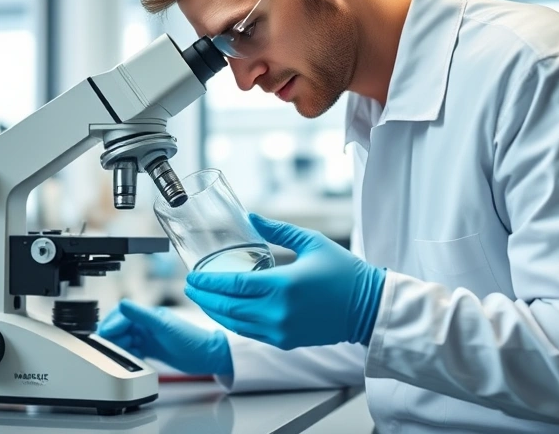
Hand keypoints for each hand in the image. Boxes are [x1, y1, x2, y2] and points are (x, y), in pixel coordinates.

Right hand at [97, 300, 232, 375]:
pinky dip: (127, 355)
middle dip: (112, 337)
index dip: (112, 325)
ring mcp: (148, 336)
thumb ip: (142, 315)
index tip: (104, 336)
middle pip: (120, 327)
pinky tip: (128, 359)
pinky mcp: (151, 349)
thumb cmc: (191, 339)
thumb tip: (123, 304)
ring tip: (120, 354)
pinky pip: (132, 350)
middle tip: (108, 347)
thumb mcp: (164, 326)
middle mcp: (147, 324)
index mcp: (149, 314)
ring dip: (119, 347)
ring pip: (124, 339)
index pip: (122, 315)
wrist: (207, 357)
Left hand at [185, 214, 385, 349]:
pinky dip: (232, 322)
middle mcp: (278, 312)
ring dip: (214, 311)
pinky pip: (249, 332)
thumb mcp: (310, 242)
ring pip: (234, 324)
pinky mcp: (285, 341)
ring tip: (202, 298)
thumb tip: (250, 216)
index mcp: (282, 286)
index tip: (192, 276)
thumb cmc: (344, 272)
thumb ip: (277, 230)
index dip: (207, 282)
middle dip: (203, 298)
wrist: (367, 307)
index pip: (232, 286)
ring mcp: (280, 330)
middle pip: (226, 307)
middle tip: (190, 287)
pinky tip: (225, 311)